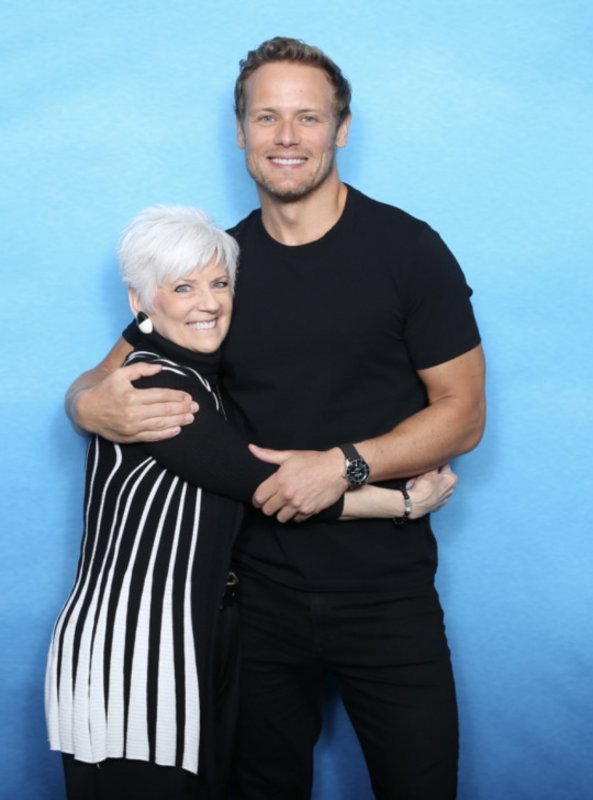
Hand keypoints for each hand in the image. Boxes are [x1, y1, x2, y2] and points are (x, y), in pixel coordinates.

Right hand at [73, 362, 197, 442]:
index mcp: (132, 396)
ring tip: (191, 418)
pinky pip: (152, 437)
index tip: (188, 396)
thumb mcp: (120, 374)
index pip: (161, 395)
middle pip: (164, 410)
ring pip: (160, 424)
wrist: (86, 411)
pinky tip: (177, 430)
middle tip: (196, 407)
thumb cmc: (105, 390)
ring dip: (178, 421)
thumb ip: (140, 369)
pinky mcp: (130, 437)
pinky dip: (166, 434)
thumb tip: (160, 368)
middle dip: (182, 409)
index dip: (176, 396)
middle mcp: (133, 412)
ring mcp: (132, 426)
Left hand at [249, 444, 346, 522]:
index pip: (259, 497)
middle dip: (268, 507)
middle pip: (267, 510)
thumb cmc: (313, 460)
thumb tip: (252, 449)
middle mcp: (287, 494)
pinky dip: (296, 515)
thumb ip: (268, 455)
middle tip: (273, 502)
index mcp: (280, 479)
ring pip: (280, 518)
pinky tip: (298, 507)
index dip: (256, 500)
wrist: (337, 469)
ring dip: (281, 513)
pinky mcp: (309, 511)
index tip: (259, 500)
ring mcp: (298, 504)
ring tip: (285, 506)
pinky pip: (296, 520)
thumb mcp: (290, 455)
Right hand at [407, 464, 457, 518]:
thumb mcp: (429, 470)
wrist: (414, 504)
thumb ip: (435, 464)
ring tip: (420, 483)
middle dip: (432, 474)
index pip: (444, 464)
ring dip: (430, 483)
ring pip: (437, 485)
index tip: (428, 464)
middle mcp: (451, 489)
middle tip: (422, 474)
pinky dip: (429, 493)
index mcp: (452, 479)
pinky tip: (422, 491)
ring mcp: (445, 498)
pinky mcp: (438, 505)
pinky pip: (433, 495)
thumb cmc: (422, 488)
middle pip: (441, 476)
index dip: (434, 463)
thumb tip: (435, 460)